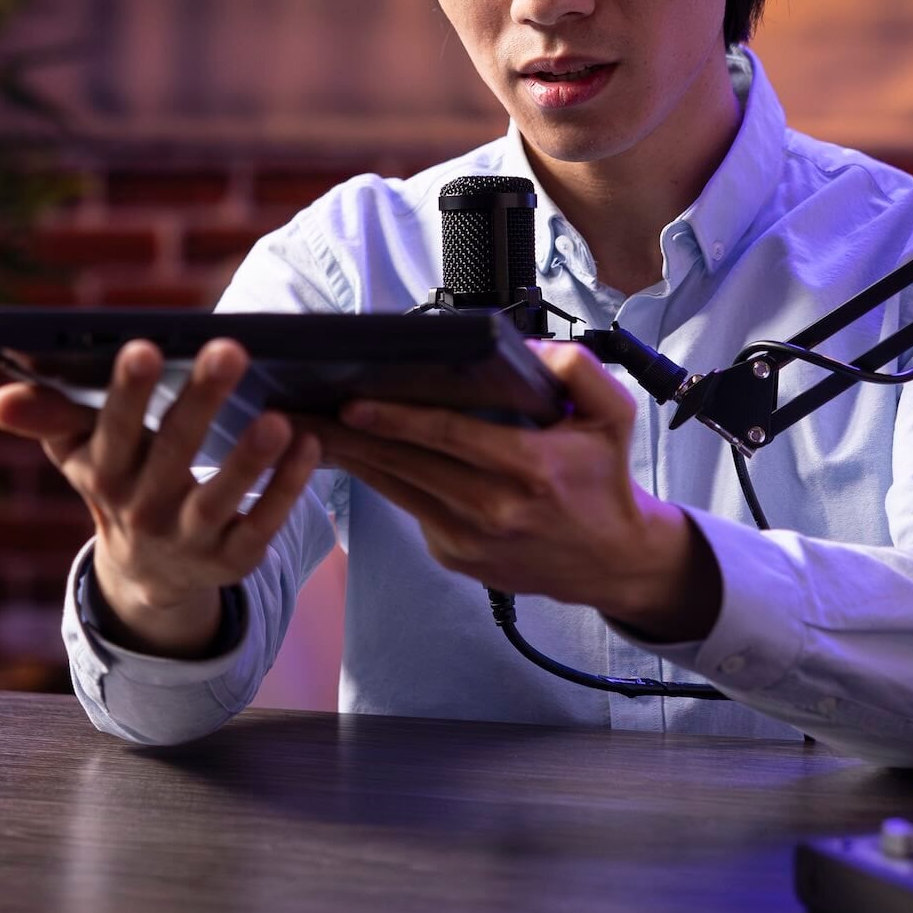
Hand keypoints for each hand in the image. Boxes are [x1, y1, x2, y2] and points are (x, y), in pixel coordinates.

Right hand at [0, 338, 324, 657]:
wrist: (143, 572)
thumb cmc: (114, 482)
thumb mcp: (77, 453)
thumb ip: (46, 417)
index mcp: (105, 474)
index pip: (113, 428)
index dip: (127, 391)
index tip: (144, 346)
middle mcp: (143, 509)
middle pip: (173, 453)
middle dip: (200, 402)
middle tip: (230, 349)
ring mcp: (189, 538)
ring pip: (221, 498)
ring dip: (249, 460)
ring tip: (278, 418)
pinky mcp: (231, 560)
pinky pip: (262, 526)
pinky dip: (287, 489)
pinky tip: (308, 445)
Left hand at [313, 341, 720, 640]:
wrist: (610, 561)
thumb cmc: (604, 481)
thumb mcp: (614, 415)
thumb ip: (578, 370)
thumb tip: (525, 350)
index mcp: (530, 470)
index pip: (450, 436)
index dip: (396, 420)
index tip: (352, 404)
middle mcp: (494, 510)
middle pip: (406, 464)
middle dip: (349, 436)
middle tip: (299, 411)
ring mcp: (469, 540)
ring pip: (396, 489)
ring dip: (350, 458)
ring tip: (307, 428)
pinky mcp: (454, 557)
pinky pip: (408, 508)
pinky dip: (381, 480)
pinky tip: (354, 455)